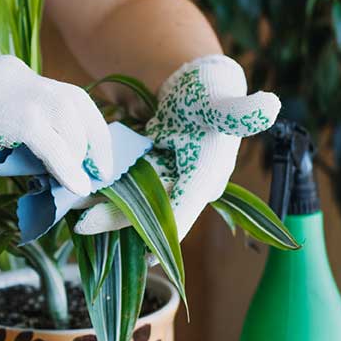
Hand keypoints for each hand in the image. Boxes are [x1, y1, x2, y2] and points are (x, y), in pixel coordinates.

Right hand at [0, 55, 114, 193]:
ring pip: (70, 119)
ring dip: (82, 156)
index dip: (85, 127)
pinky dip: (69, 166)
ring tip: (82, 186)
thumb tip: (29, 171)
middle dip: (95, 140)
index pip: (64, 94)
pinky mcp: (4, 115)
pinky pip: (50, 142)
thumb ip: (2, 138)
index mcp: (11, 73)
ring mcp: (12, 90)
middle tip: (100, 174)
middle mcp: (18, 74)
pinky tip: (77, 188)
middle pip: (77, 102)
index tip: (92, 157)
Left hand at [75, 55, 279, 237]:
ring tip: (72, 208)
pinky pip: (125, 188)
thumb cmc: (212, 93)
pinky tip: (78, 192)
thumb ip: (239, 110)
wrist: (199, 82)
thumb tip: (269, 106)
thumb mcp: (222, 102)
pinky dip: (104, 190)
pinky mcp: (152, 175)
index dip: (162, 235)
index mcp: (207, 178)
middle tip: (81, 223)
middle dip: (116, 218)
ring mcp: (168, 182)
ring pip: (133, 202)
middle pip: (150, 212)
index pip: (183, 213)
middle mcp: (188, 188)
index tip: (142, 257)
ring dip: (104, 205)